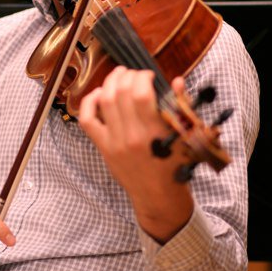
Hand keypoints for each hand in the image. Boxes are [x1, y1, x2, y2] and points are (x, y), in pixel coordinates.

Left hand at [79, 66, 192, 241]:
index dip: (143, 77)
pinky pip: (87, 120)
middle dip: (127, 75)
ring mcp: (114, 142)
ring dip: (110, 82)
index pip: (141, 94)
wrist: (158, 196)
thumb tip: (176, 80)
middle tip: (134, 73)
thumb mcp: (184, 137)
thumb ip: (179, 106)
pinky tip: (98, 94)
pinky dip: (89, 102)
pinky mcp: (103, 147)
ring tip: (119, 75)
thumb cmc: (174, 165)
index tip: (149, 75)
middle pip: (120, 93)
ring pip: (104, 101)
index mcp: (154, 133)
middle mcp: (132, 136)